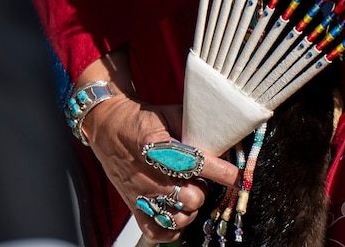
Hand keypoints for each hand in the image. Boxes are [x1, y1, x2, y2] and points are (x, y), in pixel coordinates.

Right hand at [83, 95, 238, 241]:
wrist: (108, 127)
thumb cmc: (141, 120)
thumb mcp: (170, 114)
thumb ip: (195, 128)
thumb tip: (223, 138)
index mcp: (159, 148)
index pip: (195, 164)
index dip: (220, 172)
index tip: (236, 176)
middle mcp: (149, 175)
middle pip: (190, 197)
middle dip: (204, 190)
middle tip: (202, 180)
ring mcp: (140, 194)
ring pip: (176, 218)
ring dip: (190, 209)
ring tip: (190, 195)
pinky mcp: (133, 205)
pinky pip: (154, 231)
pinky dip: (171, 230)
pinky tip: (178, 214)